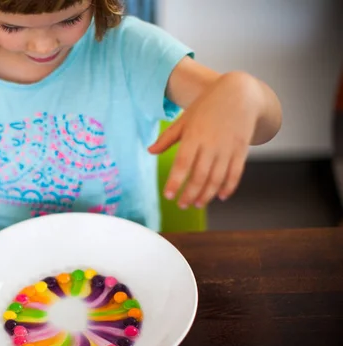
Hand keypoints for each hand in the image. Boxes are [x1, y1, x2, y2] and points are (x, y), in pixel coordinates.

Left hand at [148, 72, 261, 208]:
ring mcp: (228, 147)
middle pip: (199, 176)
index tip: (168, 196)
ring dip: (207, 195)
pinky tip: (221, 197)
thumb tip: (150, 151)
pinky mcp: (241, 149)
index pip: (182, 164)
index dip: (175, 182)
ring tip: (197, 204)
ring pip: (217, 178)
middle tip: (181, 205)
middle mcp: (211, 144)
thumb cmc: (207, 106)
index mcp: (194, 136)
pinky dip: (229, 187)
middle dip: (190, 194)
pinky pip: (235, 173)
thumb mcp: (184, 119)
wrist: (239, 93)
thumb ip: (167, 137)